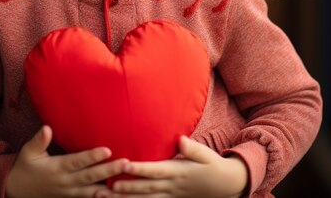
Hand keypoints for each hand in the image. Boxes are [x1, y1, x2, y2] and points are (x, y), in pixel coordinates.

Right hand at [6, 125, 128, 197]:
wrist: (17, 191)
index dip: (92, 157)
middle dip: (109, 170)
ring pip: (93, 192)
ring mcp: (69, 193)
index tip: (107, 150)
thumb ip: (39, 140)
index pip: (77, 162)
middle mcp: (65, 182)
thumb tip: (47, 128)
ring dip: (110, 187)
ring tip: (127, 182)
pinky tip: (116, 195)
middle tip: (126, 163)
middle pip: (90, 177)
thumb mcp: (28, 152)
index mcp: (56, 168)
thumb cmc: (25, 167)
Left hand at [94, 136, 247, 197]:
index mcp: (178, 171)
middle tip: (107, 186)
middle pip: (146, 188)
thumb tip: (181, 139)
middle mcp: (172, 186)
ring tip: (106, 197)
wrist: (225, 185)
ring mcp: (170, 195)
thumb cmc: (212, 165)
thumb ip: (192, 148)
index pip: (156, 170)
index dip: (140, 168)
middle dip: (126, 188)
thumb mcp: (205, 154)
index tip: (125, 164)